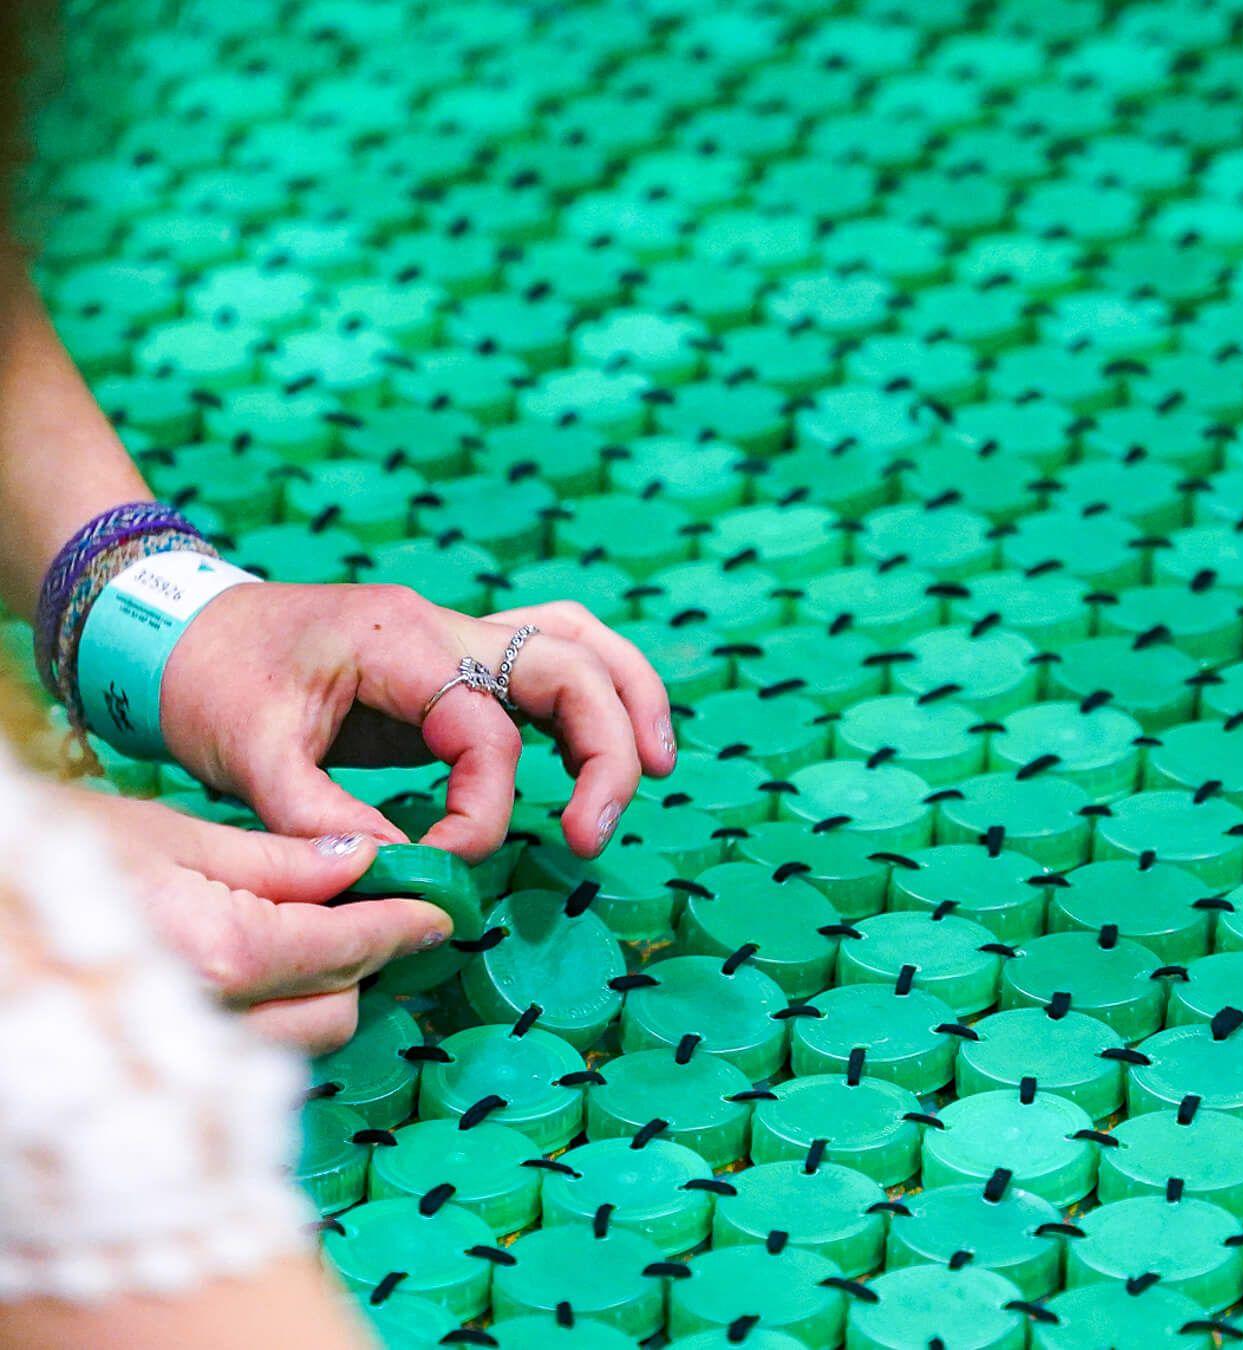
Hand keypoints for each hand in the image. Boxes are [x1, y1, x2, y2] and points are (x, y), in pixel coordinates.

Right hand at [74, 792, 450, 1053]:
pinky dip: (273, 1019)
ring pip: (300, 1041)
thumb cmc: (59, 855)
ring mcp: (183, 1054)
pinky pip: (249, 1054)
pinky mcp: (161, 1072)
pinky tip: (259, 976)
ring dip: (323, 994)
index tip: (442, 910)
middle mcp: (212, 1017)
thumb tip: (364, 861)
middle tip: (369, 910)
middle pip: (339, 1006)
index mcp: (224, 952)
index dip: (405, 924)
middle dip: (363, 959)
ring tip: (307, 938)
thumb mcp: (176, 835)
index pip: (349, 945)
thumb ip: (282, 860)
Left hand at [159, 585, 675, 860]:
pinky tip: (620, 738)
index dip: (484, 810)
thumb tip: (397, 873)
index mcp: (400, 643)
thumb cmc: (207, 684)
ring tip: (658, 771)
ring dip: (630, 704)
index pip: (487, 731)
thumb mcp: (247, 759)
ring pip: (581, 645)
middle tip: (589, 835)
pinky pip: (554, 652)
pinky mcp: (457, 657)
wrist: (174, 629)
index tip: (446, 866)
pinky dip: (598, 690)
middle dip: (605, 752)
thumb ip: (321, 820)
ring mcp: (458, 633)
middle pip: (571, 669)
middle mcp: (446, 626)